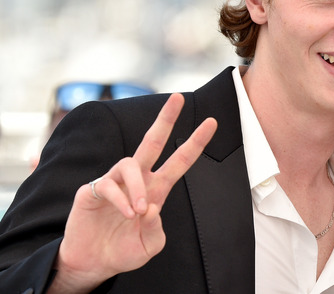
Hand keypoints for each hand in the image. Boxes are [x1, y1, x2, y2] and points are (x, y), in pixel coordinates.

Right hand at [51, 93, 216, 292]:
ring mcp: (114, 182)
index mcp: (157, 188)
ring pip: (130, 164)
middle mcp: (137, 179)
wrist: (94, 263)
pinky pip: (107, 185)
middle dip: (166, 119)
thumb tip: (151, 208)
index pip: (180, 161)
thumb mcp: (150, 245)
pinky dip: (120, 200)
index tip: (212, 122)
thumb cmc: (124, 250)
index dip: (195, 142)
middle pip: (152, 141)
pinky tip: (126, 214)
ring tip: (139, 210)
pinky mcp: (92, 190)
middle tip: (178, 97)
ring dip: (137, 187)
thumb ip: (156, 229)